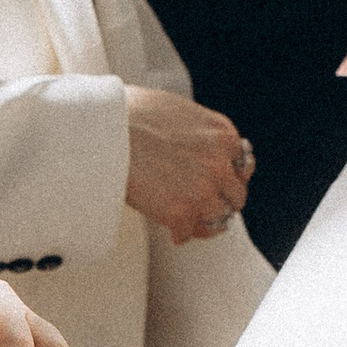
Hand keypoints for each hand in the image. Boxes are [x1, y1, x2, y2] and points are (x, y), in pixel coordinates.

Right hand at [124, 89, 252, 243]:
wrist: (104, 130)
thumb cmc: (130, 113)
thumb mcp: (180, 112)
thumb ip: (199, 133)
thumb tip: (195, 147)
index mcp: (223, 134)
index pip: (241, 165)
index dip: (227, 177)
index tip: (217, 184)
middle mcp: (221, 163)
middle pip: (236, 194)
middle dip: (221, 200)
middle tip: (203, 206)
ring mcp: (204, 190)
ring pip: (219, 217)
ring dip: (204, 220)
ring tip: (189, 222)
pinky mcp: (181, 212)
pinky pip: (189, 234)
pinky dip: (180, 234)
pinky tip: (171, 230)